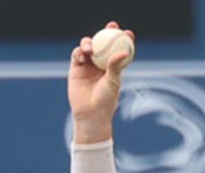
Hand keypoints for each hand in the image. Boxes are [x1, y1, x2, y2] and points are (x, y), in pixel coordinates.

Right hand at [68, 23, 131, 143]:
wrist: (90, 113)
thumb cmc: (105, 101)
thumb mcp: (113, 82)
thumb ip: (116, 66)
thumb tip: (124, 52)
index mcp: (113, 67)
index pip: (118, 49)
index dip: (123, 39)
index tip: (128, 32)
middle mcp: (100, 64)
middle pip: (103, 44)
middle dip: (107, 32)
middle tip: (111, 27)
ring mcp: (88, 65)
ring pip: (89, 46)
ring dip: (90, 42)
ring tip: (91, 48)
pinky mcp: (76, 68)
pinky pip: (77, 55)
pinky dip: (80, 52)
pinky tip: (83, 54)